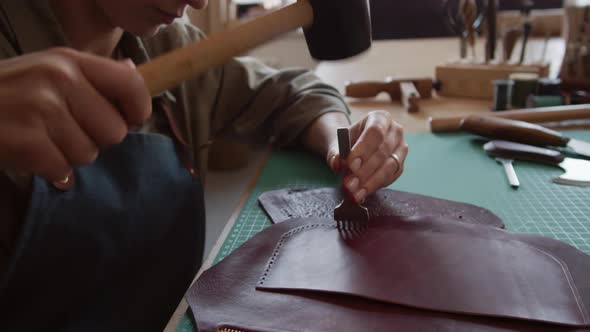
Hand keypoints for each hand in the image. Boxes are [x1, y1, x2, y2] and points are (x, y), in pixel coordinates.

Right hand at [0, 48, 150, 181]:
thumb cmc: (6, 93)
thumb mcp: (46, 71)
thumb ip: (89, 76)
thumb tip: (133, 70)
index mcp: (70, 61)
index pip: (131, 83)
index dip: (138, 108)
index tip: (131, 120)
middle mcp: (60, 79)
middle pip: (115, 131)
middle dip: (95, 139)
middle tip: (65, 132)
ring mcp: (42, 109)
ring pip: (89, 154)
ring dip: (69, 155)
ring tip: (41, 139)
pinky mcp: (28, 140)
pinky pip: (64, 170)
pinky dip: (49, 170)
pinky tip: (30, 154)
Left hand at [327, 111, 407, 202]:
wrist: (358, 148)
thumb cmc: (350, 142)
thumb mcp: (339, 143)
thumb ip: (335, 153)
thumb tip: (336, 163)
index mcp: (380, 118)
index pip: (375, 131)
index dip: (364, 149)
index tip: (351, 164)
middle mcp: (395, 131)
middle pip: (383, 151)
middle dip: (365, 170)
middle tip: (349, 184)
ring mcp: (401, 148)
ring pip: (390, 166)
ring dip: (371, 182)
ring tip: (354, 192)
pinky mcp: (401, 165)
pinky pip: (391, 177)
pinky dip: (375, 186)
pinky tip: (362, 193)